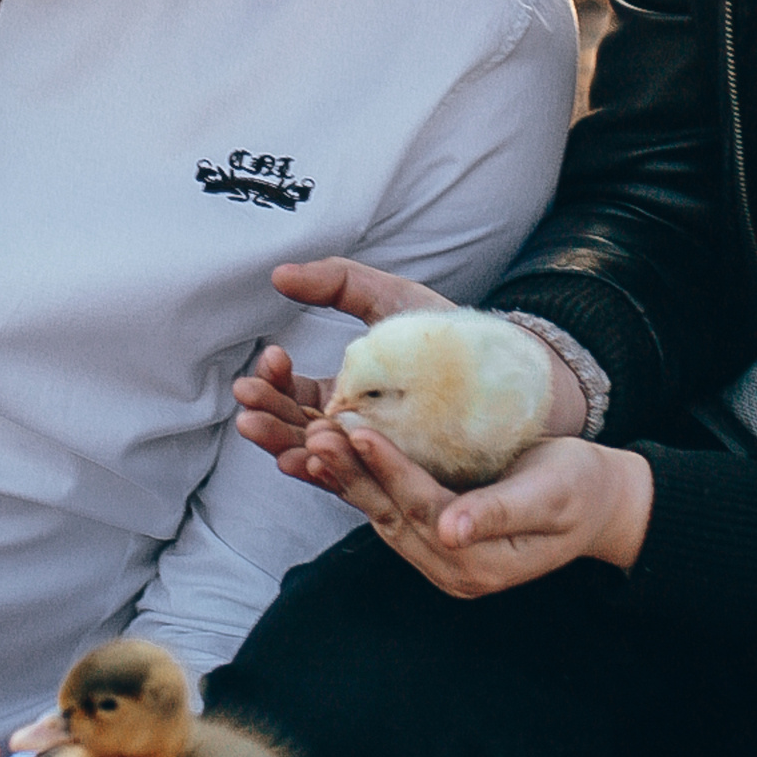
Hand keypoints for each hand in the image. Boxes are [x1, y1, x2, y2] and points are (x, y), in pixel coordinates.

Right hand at [233, 255, 589, 475]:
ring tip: (271, 437)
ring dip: (288, 448)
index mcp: (342, 392)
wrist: (509, 371)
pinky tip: (308, 462)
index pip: (293, 392)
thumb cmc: (446, 335)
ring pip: (319, 460)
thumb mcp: (390, 298)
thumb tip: (278, 274)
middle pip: (296, 429)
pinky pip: (358, 482)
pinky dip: (329, 474)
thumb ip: (338, 284)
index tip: (270, 356)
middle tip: (247, 403)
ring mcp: (373, 457)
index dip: (274, 378)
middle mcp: (351, 430)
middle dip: (268, 417)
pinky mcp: (400, 479)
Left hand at [298, 415, 654, 598]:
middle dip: (353, 473)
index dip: (389, 470)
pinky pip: (390, 509)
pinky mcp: (432, 538)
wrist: (596, 504)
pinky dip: (362, 481)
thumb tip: (450, 534)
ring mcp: (439, 559)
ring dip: (348, 477)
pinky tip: (337, 454)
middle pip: (392, 516)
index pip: (423, 510)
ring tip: (316, 437)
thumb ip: (499, 513)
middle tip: (317, 431)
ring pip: (383, 514)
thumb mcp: (551, 495)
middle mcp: (452, 570)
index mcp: (481, 563)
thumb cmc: (582, 489)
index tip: (357, 431)